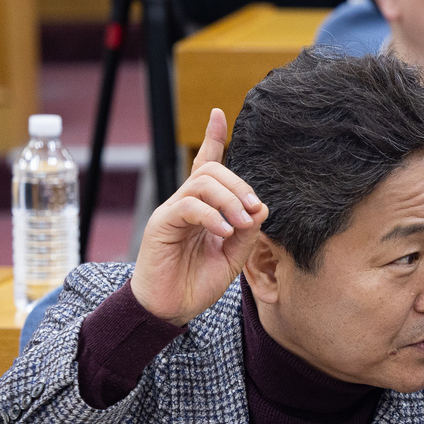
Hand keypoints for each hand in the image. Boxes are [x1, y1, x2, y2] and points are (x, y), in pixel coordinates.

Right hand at [129, 109, 268, 325]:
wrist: (169, 308)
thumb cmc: (197, 283)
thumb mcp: (233, 258)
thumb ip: (247, 234)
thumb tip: (261, 208)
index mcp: (203, 208)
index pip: (206, 165)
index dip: (213, 139)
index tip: (219, 115)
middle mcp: (186, 204)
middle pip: (212, 171)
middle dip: (240, 186)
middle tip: (255, 211)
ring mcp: (172, 212)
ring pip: (202, 183)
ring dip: (229, 200)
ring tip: (240, 225)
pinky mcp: (162, 224)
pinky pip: (189, 206)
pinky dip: (211, 216)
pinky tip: (224, 232)